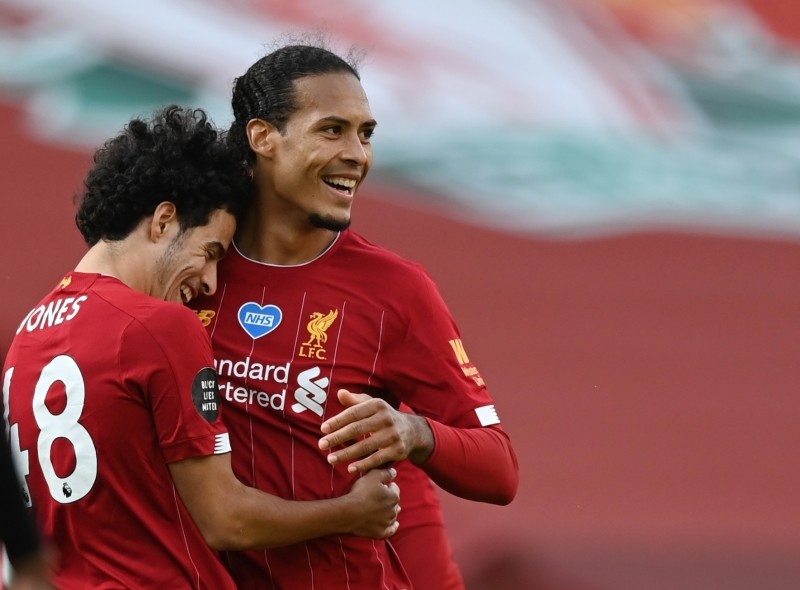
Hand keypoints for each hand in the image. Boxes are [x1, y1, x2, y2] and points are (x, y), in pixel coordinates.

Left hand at [319, 389, 433, 472]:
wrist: (413, 431)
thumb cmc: (384, 417)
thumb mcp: (372, 405)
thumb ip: (355, 401)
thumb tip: (339, 393)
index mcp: (378, 405)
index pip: (354, 413)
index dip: (337, 420)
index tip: (323, 429)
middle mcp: (386, 418)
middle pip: (358, 429)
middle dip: (338, 437)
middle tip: (321, 445)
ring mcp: (393, 435)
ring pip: (366, 446)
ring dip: (346, 453)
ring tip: (330, 458)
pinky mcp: (397, 450)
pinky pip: (377, 459)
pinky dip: (363, 464)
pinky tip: (349, 468)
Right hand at [345, 467, 400, 537]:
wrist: (349, 513)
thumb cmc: (361, 493)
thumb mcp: (373, 476)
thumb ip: (386, 473)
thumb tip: (394, 472)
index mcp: (394, 496)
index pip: (395, 488)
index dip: (388, 485)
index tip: (381, 486)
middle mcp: (394, 510)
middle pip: (394, 502)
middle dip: (389, 499)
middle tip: (378, 496)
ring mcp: (387, 523)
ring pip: (393, 515)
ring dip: (390, 511)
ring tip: (382, 508)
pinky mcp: (381, 532)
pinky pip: (391, 530)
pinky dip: (393, 527)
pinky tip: (394, 524)